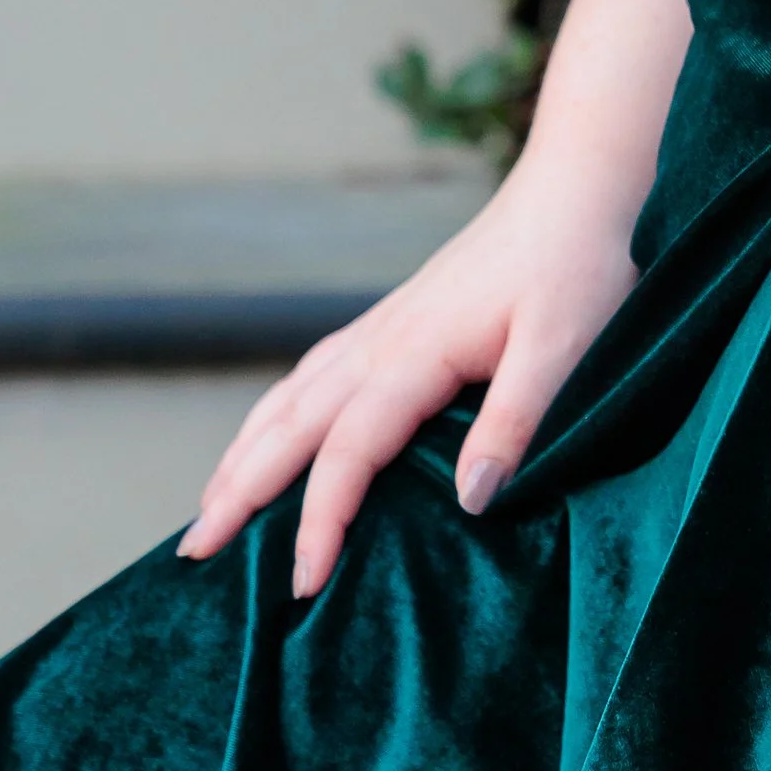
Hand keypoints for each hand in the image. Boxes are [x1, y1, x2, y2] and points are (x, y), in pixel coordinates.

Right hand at [176, 0, 692, 596]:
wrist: (578, 186)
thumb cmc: (579, 265)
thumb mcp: (564, 348)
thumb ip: (514, 422)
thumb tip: (467, 502)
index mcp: (417, 354)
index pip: (347, 452)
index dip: (319, 520)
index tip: (300, 585)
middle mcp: (384, 339)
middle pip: (291, 424)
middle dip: (238, 489)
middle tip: (191, 554)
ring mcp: (386, 324)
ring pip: (293, 395)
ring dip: (245, 450)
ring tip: (208, 505)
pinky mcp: (400, 316)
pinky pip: (316, 371)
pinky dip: (278, 411)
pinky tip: (274, 428)